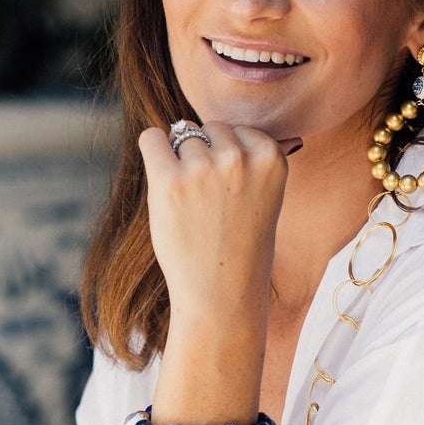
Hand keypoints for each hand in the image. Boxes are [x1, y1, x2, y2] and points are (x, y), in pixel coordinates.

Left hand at [138, 121, 302, 322]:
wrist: (222, 294)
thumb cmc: (241, 248)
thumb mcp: (265, 198)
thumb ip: (254, 162)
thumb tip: (234, 131)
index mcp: (271, 157)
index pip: (239, 130)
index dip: (230, 158)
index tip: (232, 192)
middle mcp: (239, 157)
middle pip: (211, 130)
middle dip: (206, 154)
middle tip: (209, 200)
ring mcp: (203, 168)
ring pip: (182, 137)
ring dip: (180, 161)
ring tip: (191, 203)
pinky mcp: (169, 181)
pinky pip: (152, 139)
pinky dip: (152, 150)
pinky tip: (162, 179)